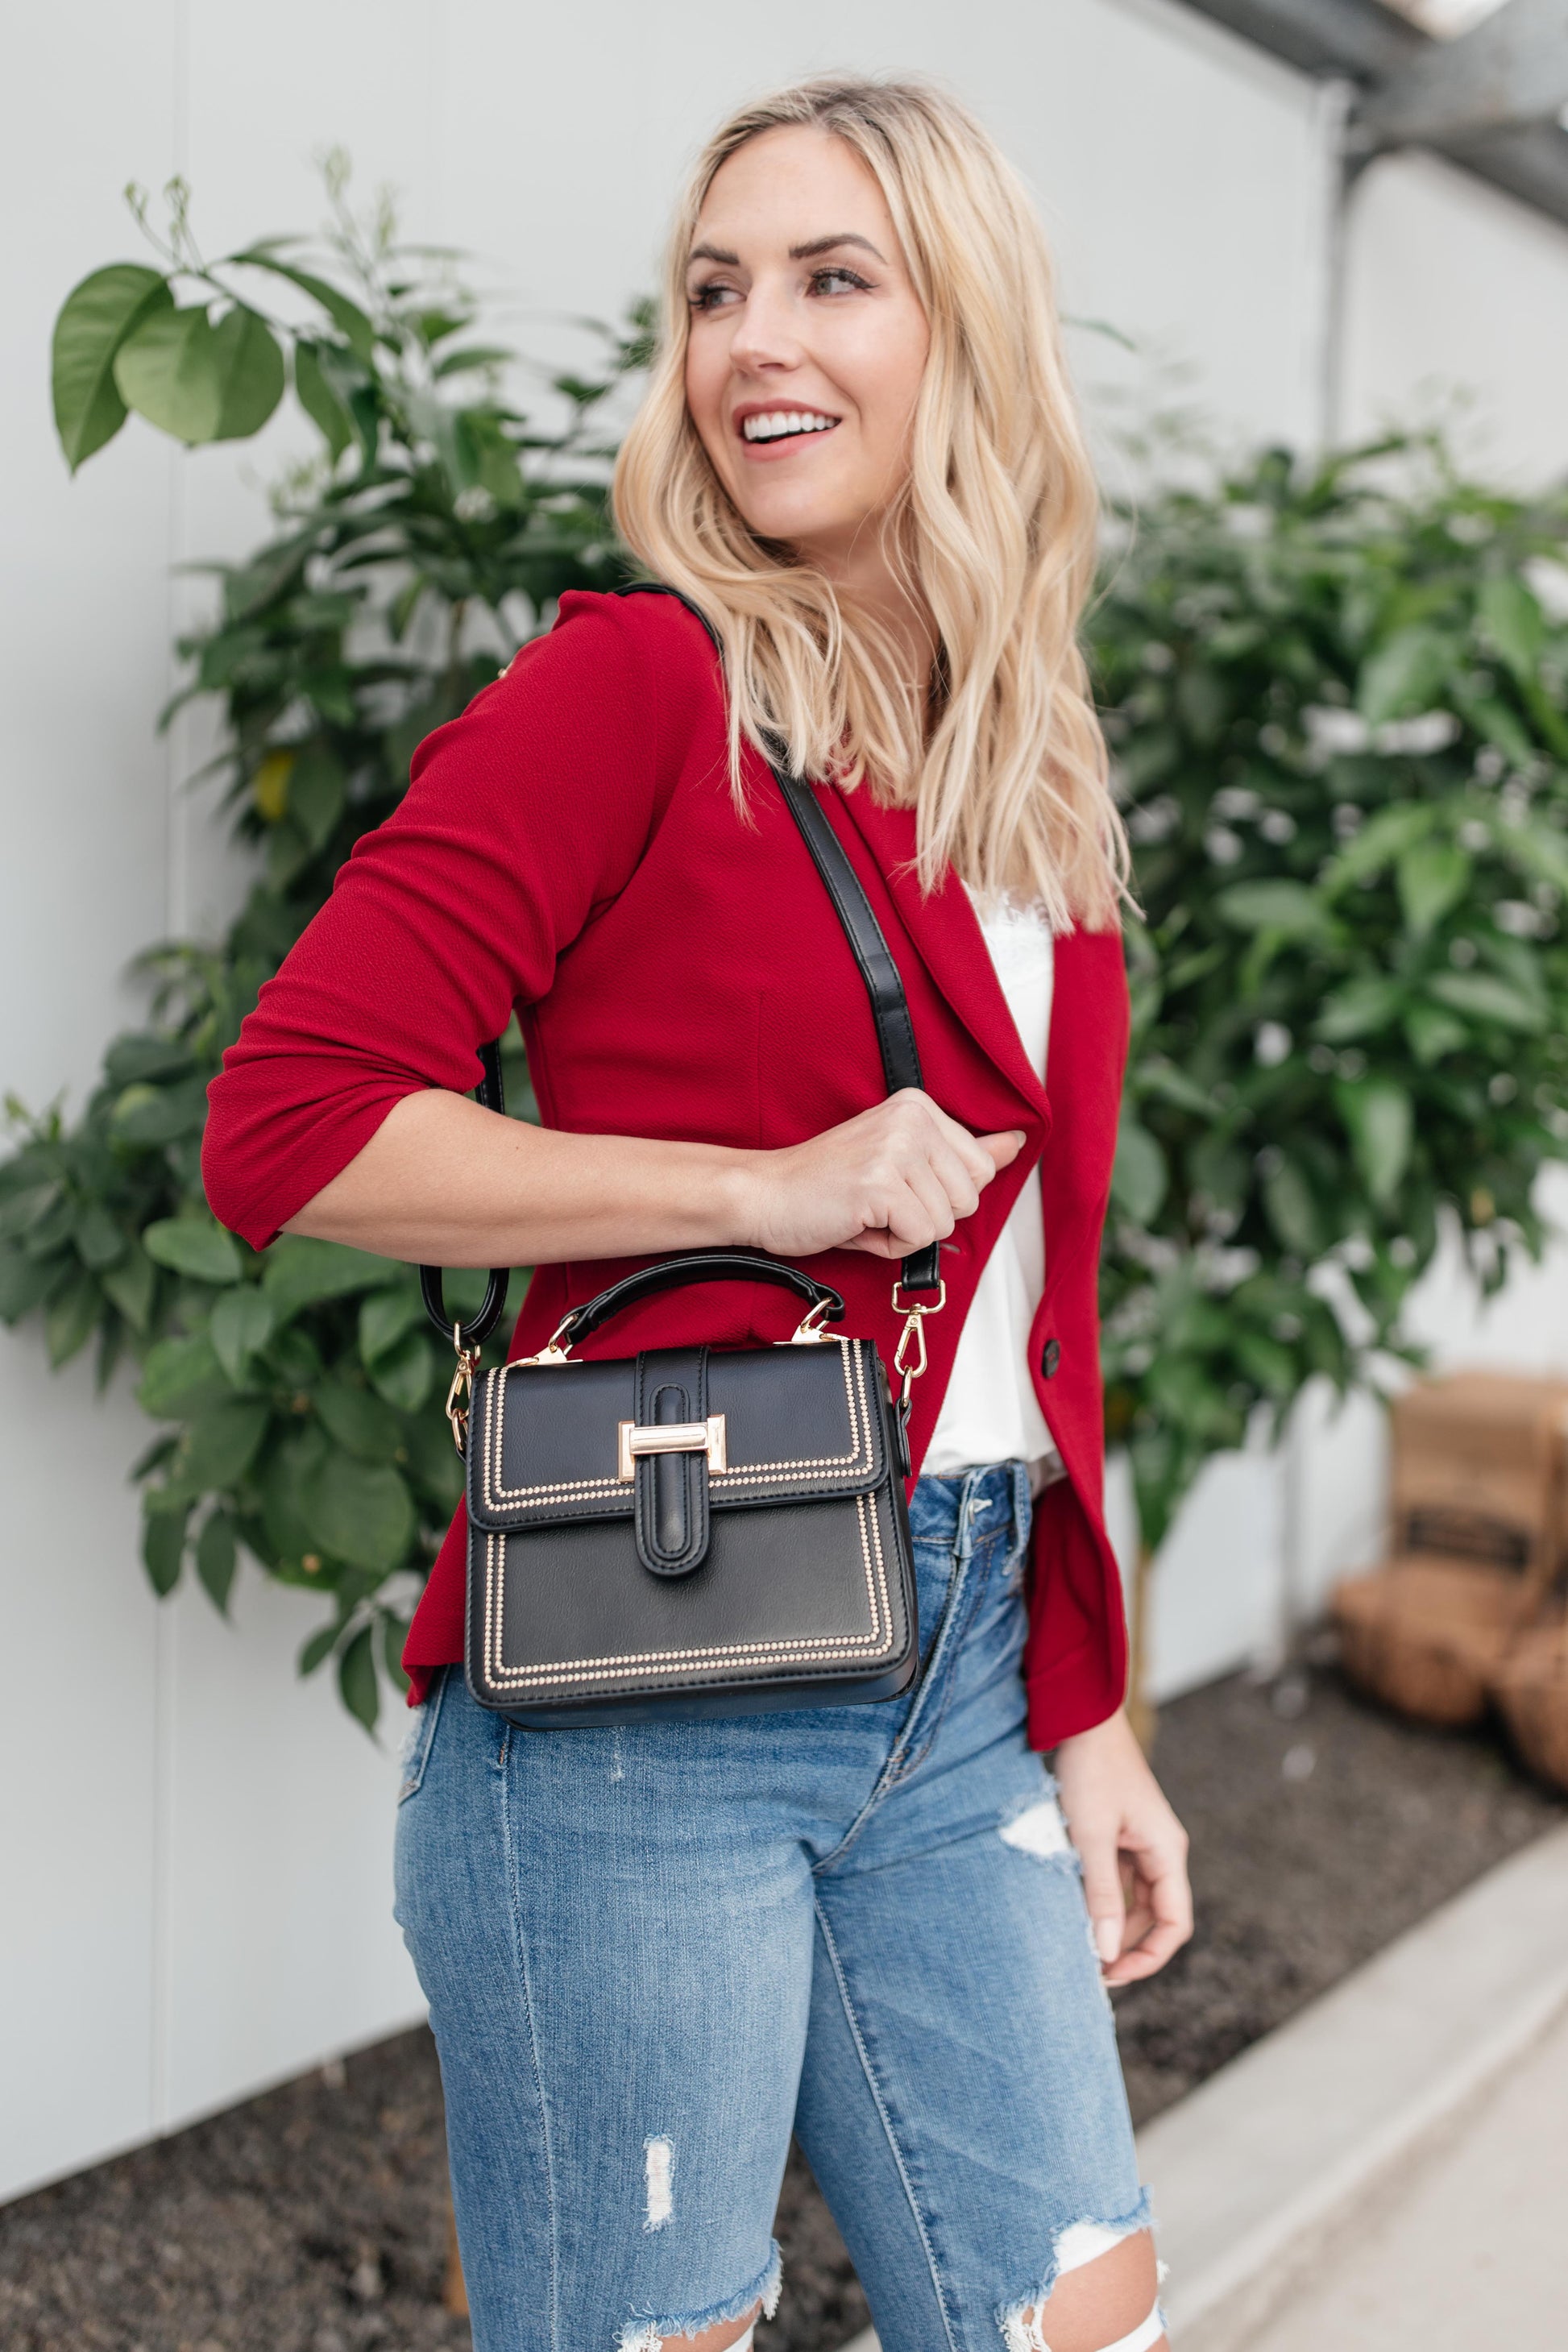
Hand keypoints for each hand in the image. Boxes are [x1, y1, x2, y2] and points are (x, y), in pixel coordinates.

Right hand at [738, 1089, 1023, 1260]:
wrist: (763, 1195)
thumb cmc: (825, 1186)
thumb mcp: (900, 1162)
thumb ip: (960, 1153)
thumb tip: (1014, 1144)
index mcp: (918, 1107)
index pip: (980, 1168)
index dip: (940, 1195)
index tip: (894, 1185)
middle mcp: (912, 1119)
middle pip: (970, 1198)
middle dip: (928, 1216)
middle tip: (878, 1202)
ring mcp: (896, 1149)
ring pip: (946, 1222)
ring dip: (906, 1232)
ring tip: (866, 1212)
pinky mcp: (881, 1183)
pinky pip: (920, 1237)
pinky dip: (889, 1244)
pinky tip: (858, 1223)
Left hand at [1053, 1708, 1191, 1986]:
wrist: (1082, 1719)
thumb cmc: (1090, 1770)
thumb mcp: (1091, 1836)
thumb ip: (1102, 1894)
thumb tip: (1106, 1950)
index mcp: (1167, 1851)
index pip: (1173, 1923)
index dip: (1148, 1957)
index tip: (1112, 1973)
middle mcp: (1161, 1850)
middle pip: (1153, 1916)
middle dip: (1124, 1944)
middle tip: (1086, 1966)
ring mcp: (1140, 1842)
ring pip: (1132, 1899)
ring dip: (1109, 1922)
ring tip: (1076, 1941)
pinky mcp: (1119, 1834)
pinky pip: (1115, 1878)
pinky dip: (1097, 1896)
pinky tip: (1071, 1906)